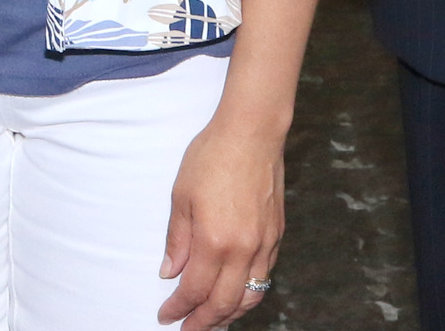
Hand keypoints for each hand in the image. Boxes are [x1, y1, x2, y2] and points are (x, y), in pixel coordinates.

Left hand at [159, 111, 283, 326]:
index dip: (179, 309)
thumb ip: (177, 239)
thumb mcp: (181, 196)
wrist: (252, 133)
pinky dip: (249, 292)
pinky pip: (264, 276)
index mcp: (215, 241)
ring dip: (230, 314)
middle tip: (187, 330)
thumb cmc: (213, 157)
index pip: (195, 290)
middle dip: (204, 322)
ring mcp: (265, 244)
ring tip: (213, 320)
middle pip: (225, 303)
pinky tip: (237, 293)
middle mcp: (244, 250)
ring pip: (250, 295)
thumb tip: (170, 272)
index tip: (166, 317)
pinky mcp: (277, 235)